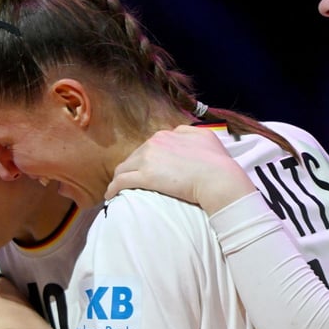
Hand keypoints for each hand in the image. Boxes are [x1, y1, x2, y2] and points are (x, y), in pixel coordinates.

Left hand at [105, 124, 253, 213]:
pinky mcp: (145, 176)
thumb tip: (177, 133)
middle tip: (128, 182)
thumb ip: (187, 133)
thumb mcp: (204, 137)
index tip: (143, 170)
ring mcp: (148, 159)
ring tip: (116, 190)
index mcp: (166, 134)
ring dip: (119, 179)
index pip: (147, 147)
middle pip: (133, 157)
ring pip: (124, 168)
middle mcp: (154, 142)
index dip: (143, 159)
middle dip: (130, 169)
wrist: (218, 178)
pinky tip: (111, 196)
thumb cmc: (217, 161)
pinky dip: (113, 188)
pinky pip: (121, 181)